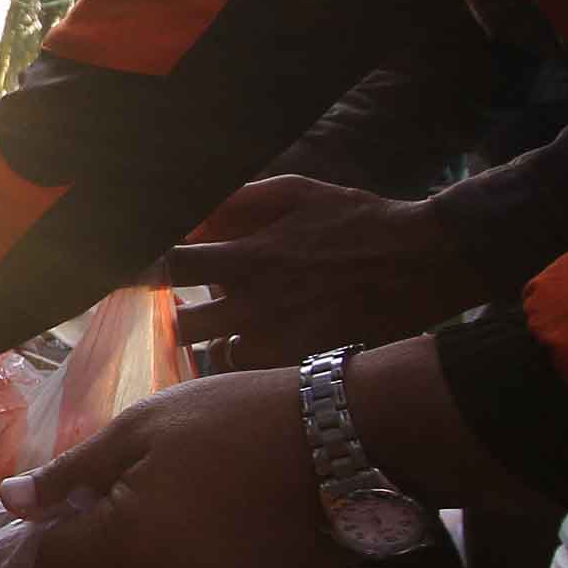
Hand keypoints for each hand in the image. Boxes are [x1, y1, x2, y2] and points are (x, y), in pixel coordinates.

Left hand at [0, 367, 347, 567]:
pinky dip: (198, 562)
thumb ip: (71, 473)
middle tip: (118, 486)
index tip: (18, 526)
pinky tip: (224, 517)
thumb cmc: (232, 421)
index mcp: (126, 546)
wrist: (346, 442)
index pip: (51, 561)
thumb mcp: (140, 429)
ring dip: (149, 553)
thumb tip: (10, 503)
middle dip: (98, 542)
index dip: (26, 544)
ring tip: (179, 494)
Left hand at [162, 176, 489, 373]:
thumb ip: (238, 201)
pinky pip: (258, 376)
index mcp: (249, 258)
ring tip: (233, 326)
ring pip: (218, 358)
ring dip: (218, 342)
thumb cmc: (359, 221)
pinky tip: (268, 342)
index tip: (145, 270)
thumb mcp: (297, 192)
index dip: (148, 270)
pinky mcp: (304, 366)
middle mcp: (256, 306)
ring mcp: (280, 342)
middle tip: (189, 305)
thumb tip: (193, 216)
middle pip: (183, 326)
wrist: (423, 262)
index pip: (169, 269)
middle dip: (178, 315)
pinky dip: (254, 363)